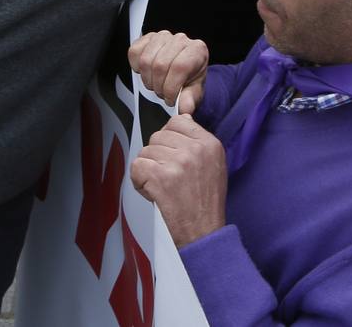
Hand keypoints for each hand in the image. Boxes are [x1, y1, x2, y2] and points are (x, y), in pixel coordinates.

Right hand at [128, 31, 207, 114]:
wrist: (184, 71)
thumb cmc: (190, 79)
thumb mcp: (194, 92)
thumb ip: (189, 100)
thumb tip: (184, 108)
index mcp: (197, 50)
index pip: (179, 67)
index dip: (171, 87)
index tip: (170, 99)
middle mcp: (180, 40)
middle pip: (160, 65)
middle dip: (158, 86)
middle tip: (163, 93)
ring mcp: (163, 37)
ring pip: (145, 60)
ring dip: (148, 79)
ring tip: (156, 84)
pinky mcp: (147, 38)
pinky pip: (134, 52)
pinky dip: (137, 67)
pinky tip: (147, 72)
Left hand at [130, 115, 227, 247]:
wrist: (203, 232)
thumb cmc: (205, 202)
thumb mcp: (214, 165)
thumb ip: (197, 141)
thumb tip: (182, 119)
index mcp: (210, 143)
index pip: (178, 121)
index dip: (169, 138)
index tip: (172, 155)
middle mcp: (195, 149)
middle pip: (158, 136)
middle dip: (157, 156)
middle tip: (168, 177)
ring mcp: (178, 162)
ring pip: (145, 152)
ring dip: (148, 170)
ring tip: (162, 187)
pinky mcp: (160, 177)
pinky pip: (136, 166)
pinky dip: (139, 182)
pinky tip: (152, 192)